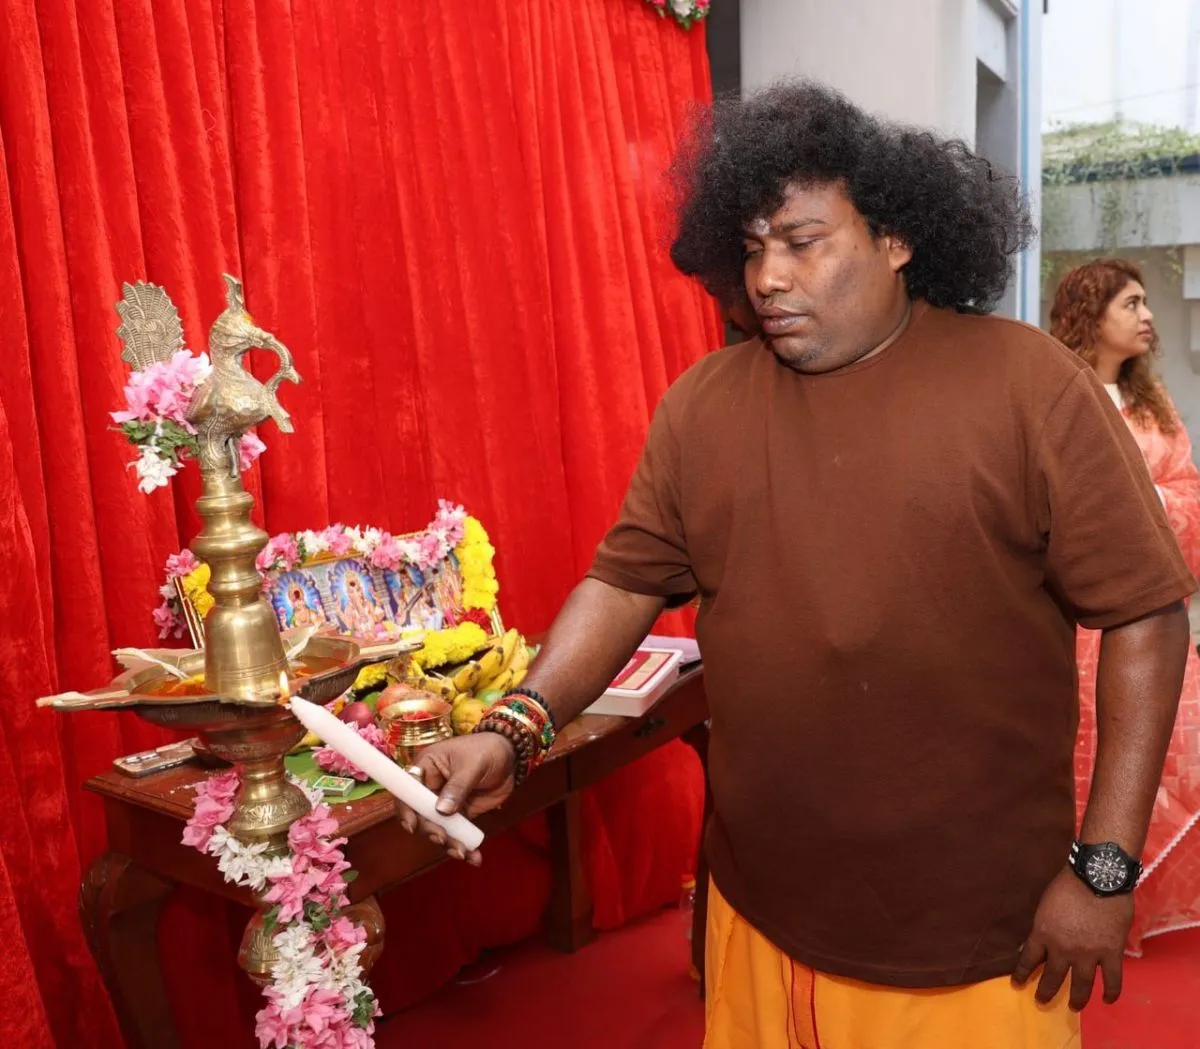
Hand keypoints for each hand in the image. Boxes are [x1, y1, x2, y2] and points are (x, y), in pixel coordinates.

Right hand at [395, 733, 516, 865]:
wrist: (512, 756)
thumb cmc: (487, 750)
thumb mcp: (473, 765)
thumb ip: (457, 787)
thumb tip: (441, 810)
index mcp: (426, 767)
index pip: (407, 790)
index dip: (406, 809)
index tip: (413, 826)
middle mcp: (430, 787)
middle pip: (420, 814)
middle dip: (431, 830)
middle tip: (444, 838)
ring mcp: (444, 804)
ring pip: (438, 828)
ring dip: (448, 843)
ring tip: (462, 852)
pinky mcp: (460, 815)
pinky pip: (456, 834)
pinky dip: (464, 847)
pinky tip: (474, 857)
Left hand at [1012, 867, 1132, 1010]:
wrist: (1097, 877)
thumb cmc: (1067, 885)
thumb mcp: (1044, 905)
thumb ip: (1042, 927)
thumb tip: (1034, 943)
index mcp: (1043, 934)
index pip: (1028, 959)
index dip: (1021, 973)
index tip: (1017, 983)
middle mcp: (1063, 949)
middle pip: (1053, 976)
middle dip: (1045, 991)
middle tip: (1041, 1001)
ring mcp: (1089, 954)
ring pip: (1081, 985)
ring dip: (1077, 999)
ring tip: (1073, 1007)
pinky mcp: (1111, 954)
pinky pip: (1112, 980)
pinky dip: (1111, 992)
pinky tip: (1107, 1000)